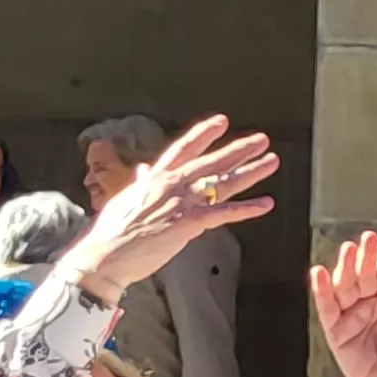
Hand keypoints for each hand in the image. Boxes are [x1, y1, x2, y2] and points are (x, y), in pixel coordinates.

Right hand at [59, 114, 277, 293]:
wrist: (105, 255)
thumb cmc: (110, 233)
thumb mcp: (124, 200)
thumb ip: (139, 183)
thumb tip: (143, 171)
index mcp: (154, 178)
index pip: (183, 148)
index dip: (204, 133)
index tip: (222, 121)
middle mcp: (171, 184)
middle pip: (212, 162)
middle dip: (239, 149)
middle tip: (262, 140)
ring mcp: (181, 202)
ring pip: (223, 182)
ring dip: (251, 171)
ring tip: (271, 161)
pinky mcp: (189, 222)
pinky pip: (225, 213)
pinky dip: (247, 208)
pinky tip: (266, 203)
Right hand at [309, 232, 376, 376]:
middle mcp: (370, 306)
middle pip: (366, 275)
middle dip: (367, 257)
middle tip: (369, 238)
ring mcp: (352, 317)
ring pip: (346, 286)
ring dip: (345, 267)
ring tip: (348, 250)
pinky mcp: (336, 331)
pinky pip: (327, 308)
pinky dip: (322, 291)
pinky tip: (320, 273)